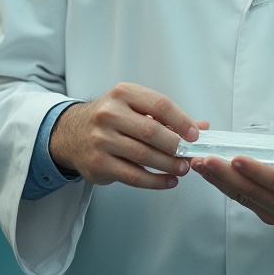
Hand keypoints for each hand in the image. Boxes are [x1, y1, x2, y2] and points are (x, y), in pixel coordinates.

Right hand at [49, 82, 206, 189]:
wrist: (71, 133)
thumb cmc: (111, 118)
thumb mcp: (135, 107)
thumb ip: (167, 117)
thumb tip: (202, 127)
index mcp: (123, 94)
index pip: (159, 105)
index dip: (181, 121)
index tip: (194, 135)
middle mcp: (109, 114)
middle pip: (152, 131)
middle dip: (176, 146)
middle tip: (190, 155)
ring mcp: (102, 139)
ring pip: (144, 156)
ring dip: (168, 165)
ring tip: (182, 169)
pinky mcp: (98, 163)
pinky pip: (133, 176)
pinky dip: (155, 181)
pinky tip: (168, 181)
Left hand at [191, 143, 273, 224]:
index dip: (255, 171)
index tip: (236, 158)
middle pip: (252, 192)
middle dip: (225, 176)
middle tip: (204, 161)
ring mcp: (273, 213)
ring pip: (242, 196)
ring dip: (218, 180)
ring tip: (199, 165)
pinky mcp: (264, 210)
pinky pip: (241, 197)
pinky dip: (224, 183)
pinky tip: (210, 171)